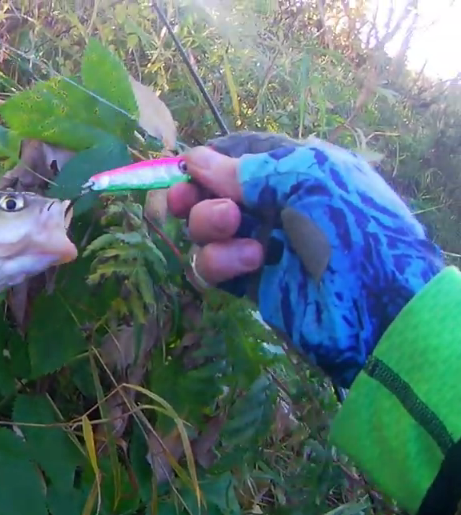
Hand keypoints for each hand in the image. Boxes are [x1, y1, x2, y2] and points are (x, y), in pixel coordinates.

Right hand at [166, 134, 443, 386]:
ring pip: (204, 232)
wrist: (380, 307)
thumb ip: (249, 169)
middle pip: (208, 194)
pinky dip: (219, 263)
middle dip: (195, 197)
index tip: (185, 170)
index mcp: (292, 171)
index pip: (233, 157)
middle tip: (184, 202)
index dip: (205, 163)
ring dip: (209, 229)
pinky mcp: (249, 283)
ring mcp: (259, 244)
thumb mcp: (308, 179)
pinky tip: (252, 264)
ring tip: (244, 240)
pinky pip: (211, 268)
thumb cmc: (352, 226)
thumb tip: (192, 159)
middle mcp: (272, 204)